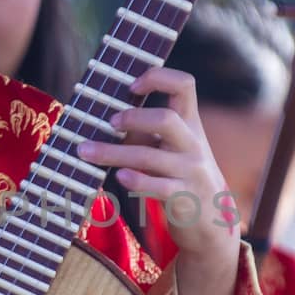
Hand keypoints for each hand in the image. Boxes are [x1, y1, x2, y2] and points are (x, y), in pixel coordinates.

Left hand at [77, 67, 239, 262]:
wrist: (210, 217)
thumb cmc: (179, 173)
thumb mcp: (172, 146)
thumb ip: (146, 129)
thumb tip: (102, 113)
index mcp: (191, 123)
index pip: (185, 84)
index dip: (158, 77)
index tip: (131, 85)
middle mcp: (193, 143)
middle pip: (166, 120)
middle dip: (132, 118)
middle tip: (109, 122)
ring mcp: (190, 171)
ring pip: (149, 157)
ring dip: (112, 153)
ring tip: (85, 151)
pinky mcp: (184, 197)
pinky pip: (157, 186)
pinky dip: (136, 180)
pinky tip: (119, 177)